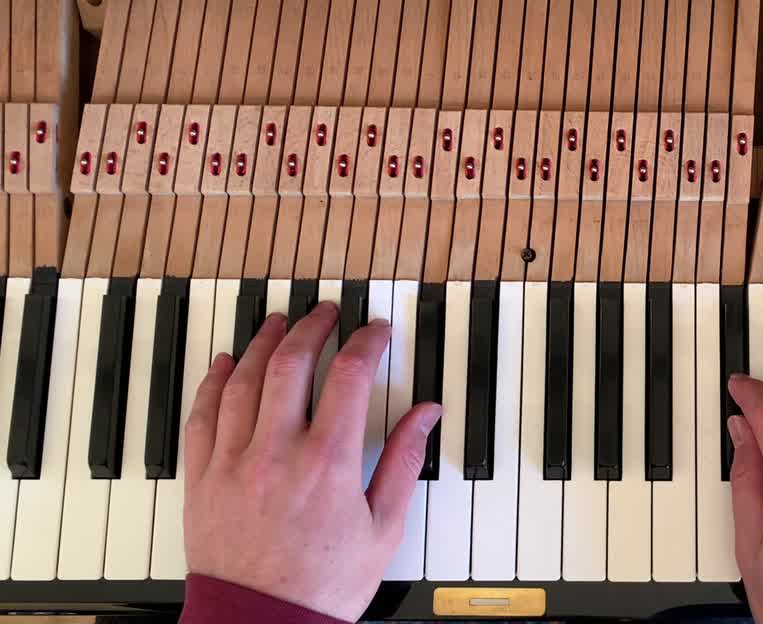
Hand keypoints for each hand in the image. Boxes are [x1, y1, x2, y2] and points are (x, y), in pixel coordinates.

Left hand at [183, 303, 441, 621]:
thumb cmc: (324, 585)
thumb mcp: (383, 526)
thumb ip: (403, 460)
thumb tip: (425, 414)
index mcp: (327, 462)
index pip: (349, 375)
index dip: (366, 341)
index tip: (376, 331)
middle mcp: (276, 453)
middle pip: (289, 364)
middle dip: (311, 327)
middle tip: (325, 313)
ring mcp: (233, 463)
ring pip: (240, 380)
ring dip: (261, 343)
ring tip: (279, 323)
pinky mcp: (202, 480)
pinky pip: (201, 416)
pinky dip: (212, 382)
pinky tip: (223, 364)